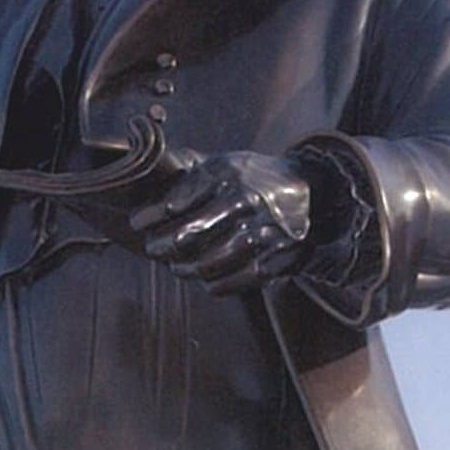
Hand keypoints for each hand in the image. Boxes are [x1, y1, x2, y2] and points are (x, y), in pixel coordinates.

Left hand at [129, 151, 311, 294]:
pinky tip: (207, 280)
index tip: (137, 224)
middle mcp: (246, 202)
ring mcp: (264, 232)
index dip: (151, 216)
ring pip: (209, 263)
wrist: (312, 190)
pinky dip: (215, 284)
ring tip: (177, 267)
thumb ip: (190, 183)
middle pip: (189, 235)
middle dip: (162, 246)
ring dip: (185, 269)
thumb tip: (150, 211)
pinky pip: (237, 281)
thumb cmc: (255, 178)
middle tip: (153, 249)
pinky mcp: (279, 258)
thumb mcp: (224, 165)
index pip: (177, 202)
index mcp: (228, 175)